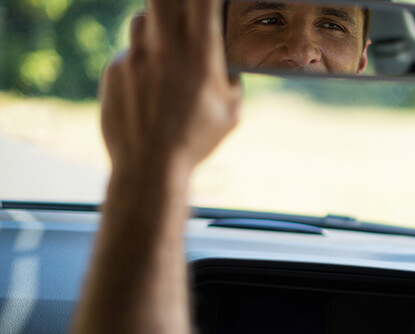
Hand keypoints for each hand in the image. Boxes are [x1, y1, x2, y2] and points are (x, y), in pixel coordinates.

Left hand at [100, 0, 239, 176]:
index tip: (209, 3)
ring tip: (166, 47)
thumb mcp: (231, 112)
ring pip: (141, 18)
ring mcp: (135, 58)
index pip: (202, 1)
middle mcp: (165, 50)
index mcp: (201, 57)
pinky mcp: (114, 70)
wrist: (149, 166)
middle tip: (182, 12)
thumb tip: (228, 62)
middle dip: (174, 0)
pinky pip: (128, 50)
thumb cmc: (195, 141)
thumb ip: (231, 79)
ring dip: (155, 25)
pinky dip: (140, 57)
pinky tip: (148, 83)